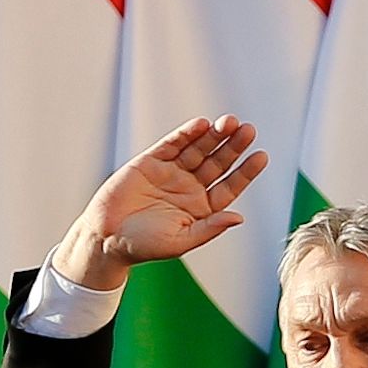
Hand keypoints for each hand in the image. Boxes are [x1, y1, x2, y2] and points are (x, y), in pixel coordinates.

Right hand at [53, 116, 268, 292]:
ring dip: (214, 135)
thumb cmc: (143, 246)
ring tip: (229, 122)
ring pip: (198, 149)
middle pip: (217, 163)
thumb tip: (238, 218)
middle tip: (248, 130)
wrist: (106, 237)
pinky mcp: (151, 161)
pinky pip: (173, 144)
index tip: (261, 156)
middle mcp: (190, 188)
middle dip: (233, 146)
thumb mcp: (181, 240)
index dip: (245, 172)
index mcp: (201, 208)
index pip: (229, 186)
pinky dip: (186, 134)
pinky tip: (201, 125)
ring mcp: (171, 172)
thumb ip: (209, 228)